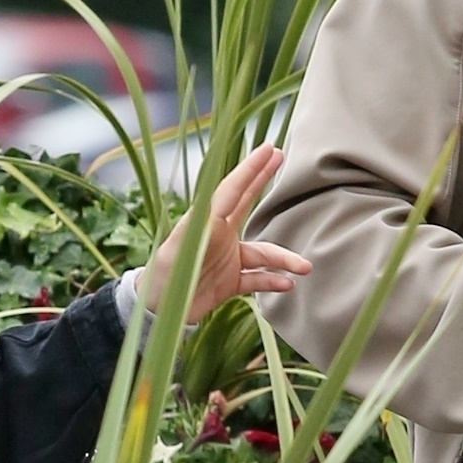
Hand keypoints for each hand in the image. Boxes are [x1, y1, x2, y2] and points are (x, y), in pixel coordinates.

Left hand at [143, 142, 311, 325]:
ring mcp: (227, 258)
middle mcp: (219, 236)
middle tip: (280, 156)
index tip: (269, 149)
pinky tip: (287, 285)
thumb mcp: (178, 252)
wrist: (157, 312)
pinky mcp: (229, 282)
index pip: (233, 190)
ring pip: (262, 253)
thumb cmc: (162, 279)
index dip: (251, 169)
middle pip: (246, 202)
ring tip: (305, 267)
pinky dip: (272, 282)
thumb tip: (212, 211)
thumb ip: (197, 232)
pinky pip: (256, 279)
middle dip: (262, 179)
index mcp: (207, 223)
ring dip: (283, 260)